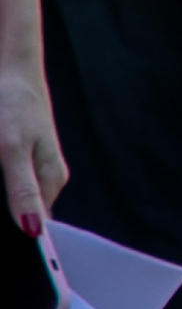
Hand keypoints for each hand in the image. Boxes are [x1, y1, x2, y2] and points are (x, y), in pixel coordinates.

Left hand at [0, 59, 62, 231]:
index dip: (17, 240)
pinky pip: (1, 185)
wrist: (8, 68)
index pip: (37, 226)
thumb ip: (22, 189)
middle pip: (19, 213)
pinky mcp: (12, 161)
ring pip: (6, 199)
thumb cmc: (13, 103)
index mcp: (50, 180)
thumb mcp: (13, 149)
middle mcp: (42, 179)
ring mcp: (27, 169)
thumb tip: (33, 231)